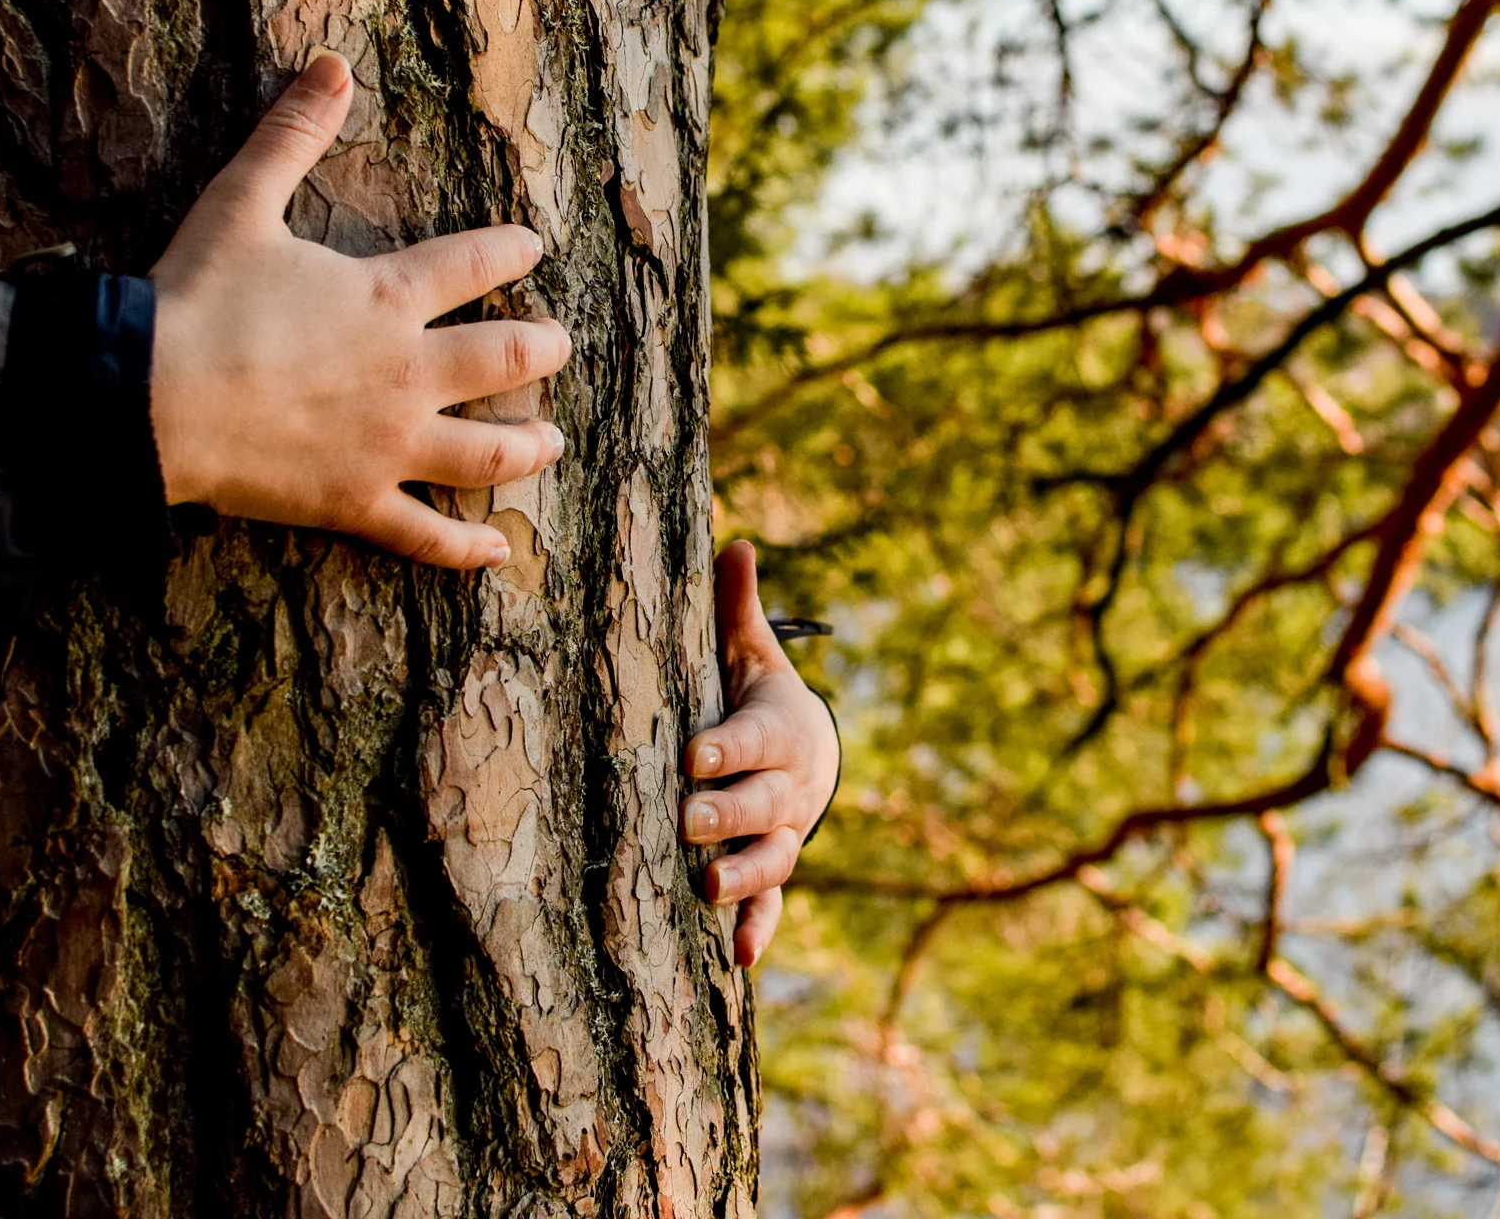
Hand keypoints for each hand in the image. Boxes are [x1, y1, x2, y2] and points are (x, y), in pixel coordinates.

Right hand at [148, 52, 570, 567]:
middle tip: (561, 346)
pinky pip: (426, 534)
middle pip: (504, 359)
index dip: (512, 252)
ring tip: (552, 442)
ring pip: (487, 452)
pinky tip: (497, 553)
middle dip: (542, 351)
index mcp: (386, 296)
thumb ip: (293, 133)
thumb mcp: (242, 201)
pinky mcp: (357, 501)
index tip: (533, 249)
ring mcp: (389, 444)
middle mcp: (407, 372)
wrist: (149, 398)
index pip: (474, 265)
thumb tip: (331, 63)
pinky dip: (465, 549)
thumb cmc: (195, 298)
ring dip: (529, 446)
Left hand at [683, 541, 839, 966]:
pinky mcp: (774, 872)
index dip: (727, 749)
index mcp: (776, 730)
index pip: (752, 740)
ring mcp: (783, 835)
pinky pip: (774, 905)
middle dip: (728, 815)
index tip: (695, 755)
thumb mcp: (750, 652)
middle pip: (762, 805)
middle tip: (689, 820)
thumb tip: (733, 540)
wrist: (810, 752)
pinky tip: (739, 959)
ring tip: (709, 890)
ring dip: (742, 878)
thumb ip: (737, 607)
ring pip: (770, 860)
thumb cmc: (758, 694)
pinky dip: (761, 931)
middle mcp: (785, 789)